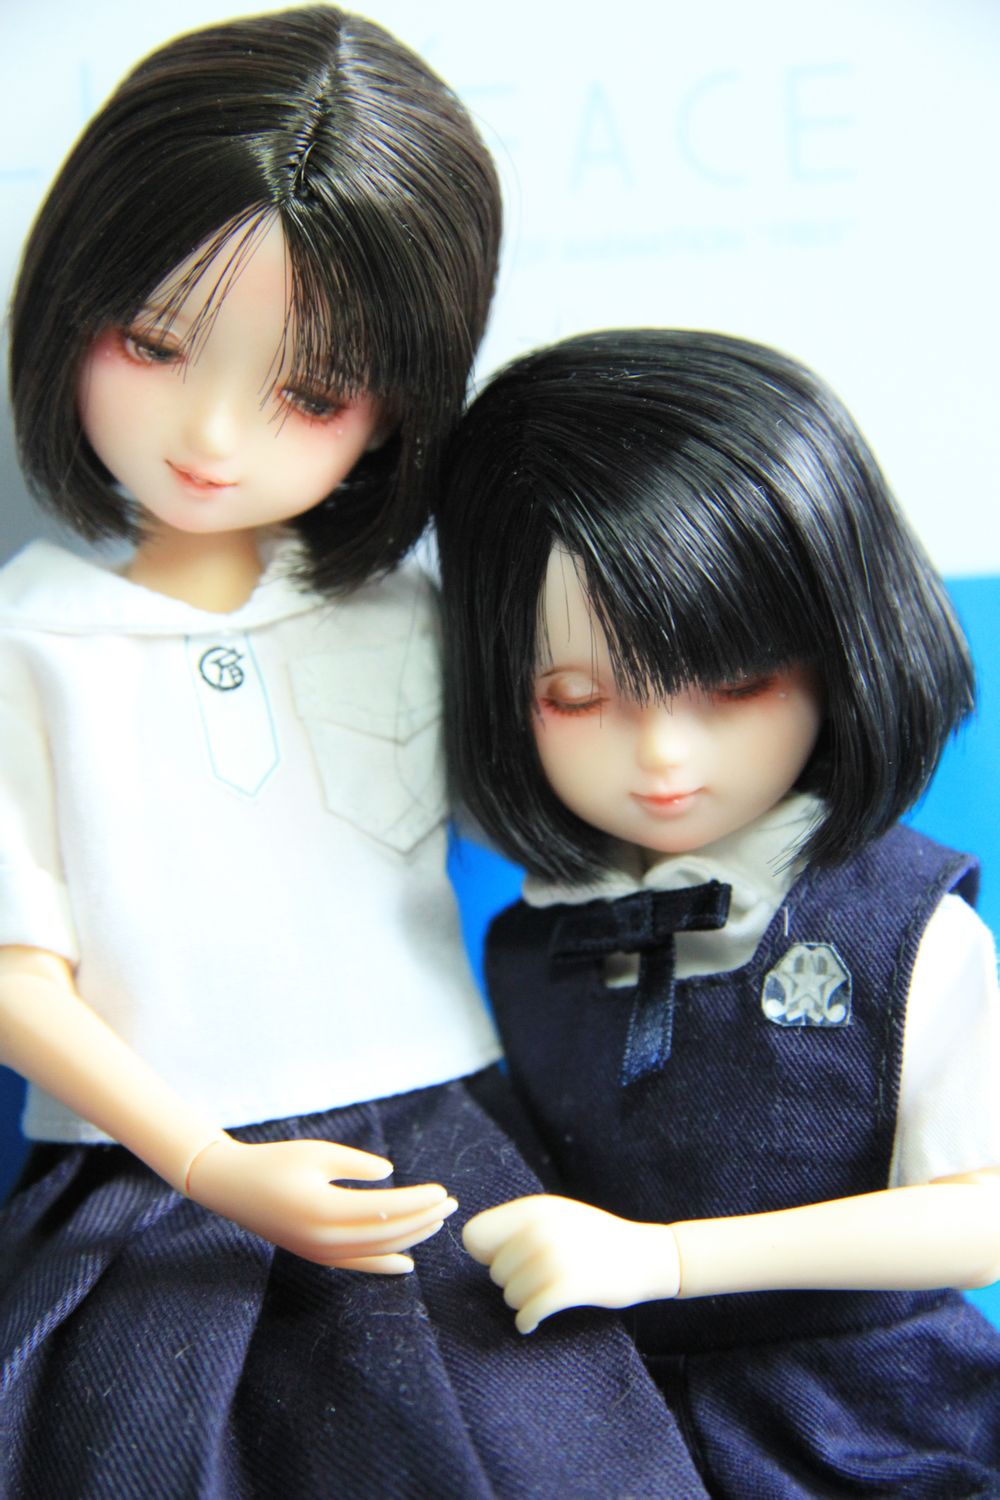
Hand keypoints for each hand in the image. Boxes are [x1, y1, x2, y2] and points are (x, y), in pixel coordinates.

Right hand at [186, 1135, 456, 1269]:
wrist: (232, 1187)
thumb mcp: (317, 1152)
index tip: (442, 1192)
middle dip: (423, 1220)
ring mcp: (319, 1253)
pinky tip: (406, 1263)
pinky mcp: (315, 1256)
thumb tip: (389, 1174)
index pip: (385, 1212)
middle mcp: (323, 1239)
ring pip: (376, 1253)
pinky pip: (357, 1266)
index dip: (417, 1203)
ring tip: (437, 1223)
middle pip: (387, 1236)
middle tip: (451, 1205)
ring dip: (410, 1239)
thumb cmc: (276, 1161)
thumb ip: (356, 1164)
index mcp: (324, 1209)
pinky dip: (384, 1264)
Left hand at [463, 1194, 680, 1332]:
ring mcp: (554, 1258)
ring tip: (542, 1297)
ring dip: (521, 1302)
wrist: (646, 1255)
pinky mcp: (568, 1287)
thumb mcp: (556, 1216)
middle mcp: (538, 1229)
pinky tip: (532, 1323)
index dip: (484, 1253)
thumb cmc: (595, 1239)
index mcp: (532, 1209)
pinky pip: (527, 1312)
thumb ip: (519, 1225)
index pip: (474, 1234)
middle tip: (535, 1283)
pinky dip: (526, 1321)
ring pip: (509, 1294)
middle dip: (510, 1282)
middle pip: (493, 1271)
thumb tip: (474, 1244)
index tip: (506, 1261)